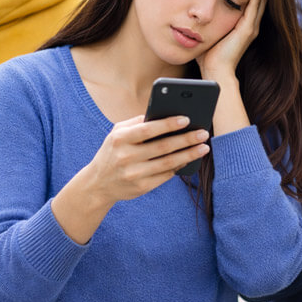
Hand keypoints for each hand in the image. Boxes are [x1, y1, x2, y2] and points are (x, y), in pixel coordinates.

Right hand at [51, 114, 210, 244]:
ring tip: (203, 147)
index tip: (187, 119)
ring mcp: (134, 174)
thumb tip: (164, 114)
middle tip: (203, 133)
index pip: (148, 130)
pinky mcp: (141, 187)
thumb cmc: (113, 151)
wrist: (98, 183)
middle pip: (163, 147)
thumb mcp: (117, 133)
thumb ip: (137, 122)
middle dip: (186, 139)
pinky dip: (179, 167)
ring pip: (168, 163)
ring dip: (189, 155)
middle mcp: (126, 157)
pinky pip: (165, 175)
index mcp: (120, 139)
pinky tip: (190, 159)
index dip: (168, 124)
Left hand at [196, 0, 265, 82]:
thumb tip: (191, 15)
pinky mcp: (248, 29)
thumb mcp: (207, 34)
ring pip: (259, 1)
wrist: (215, 71)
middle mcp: (249, 26)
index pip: (247, 4)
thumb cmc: (208, 57)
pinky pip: (255, 6)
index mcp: (241, 28)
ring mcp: (250, 27)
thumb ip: (204, 24)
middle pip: (257, 0)